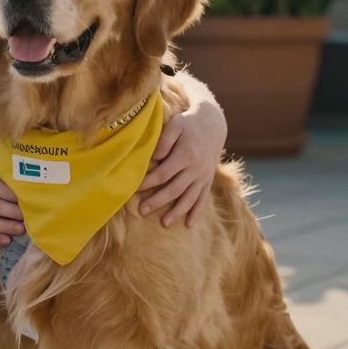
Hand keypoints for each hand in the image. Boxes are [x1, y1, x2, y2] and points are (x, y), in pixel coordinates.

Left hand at [136, 98, 226, 226]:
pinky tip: (188, 224)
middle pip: (175, 189)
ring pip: (189, 197)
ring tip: (164, 223)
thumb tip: (153, 158)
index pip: (163, 174)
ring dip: (177, 211)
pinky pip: (203, 198)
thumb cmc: (188, 124)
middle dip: (158, 201)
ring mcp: (203, 176)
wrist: (213, 124)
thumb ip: (163, 141)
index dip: (148, 182)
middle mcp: (196, 168)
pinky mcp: (208, 180)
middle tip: (142, 211)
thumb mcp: (175, 125)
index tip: (134, 189)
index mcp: (186, 155)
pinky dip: (196, 212)